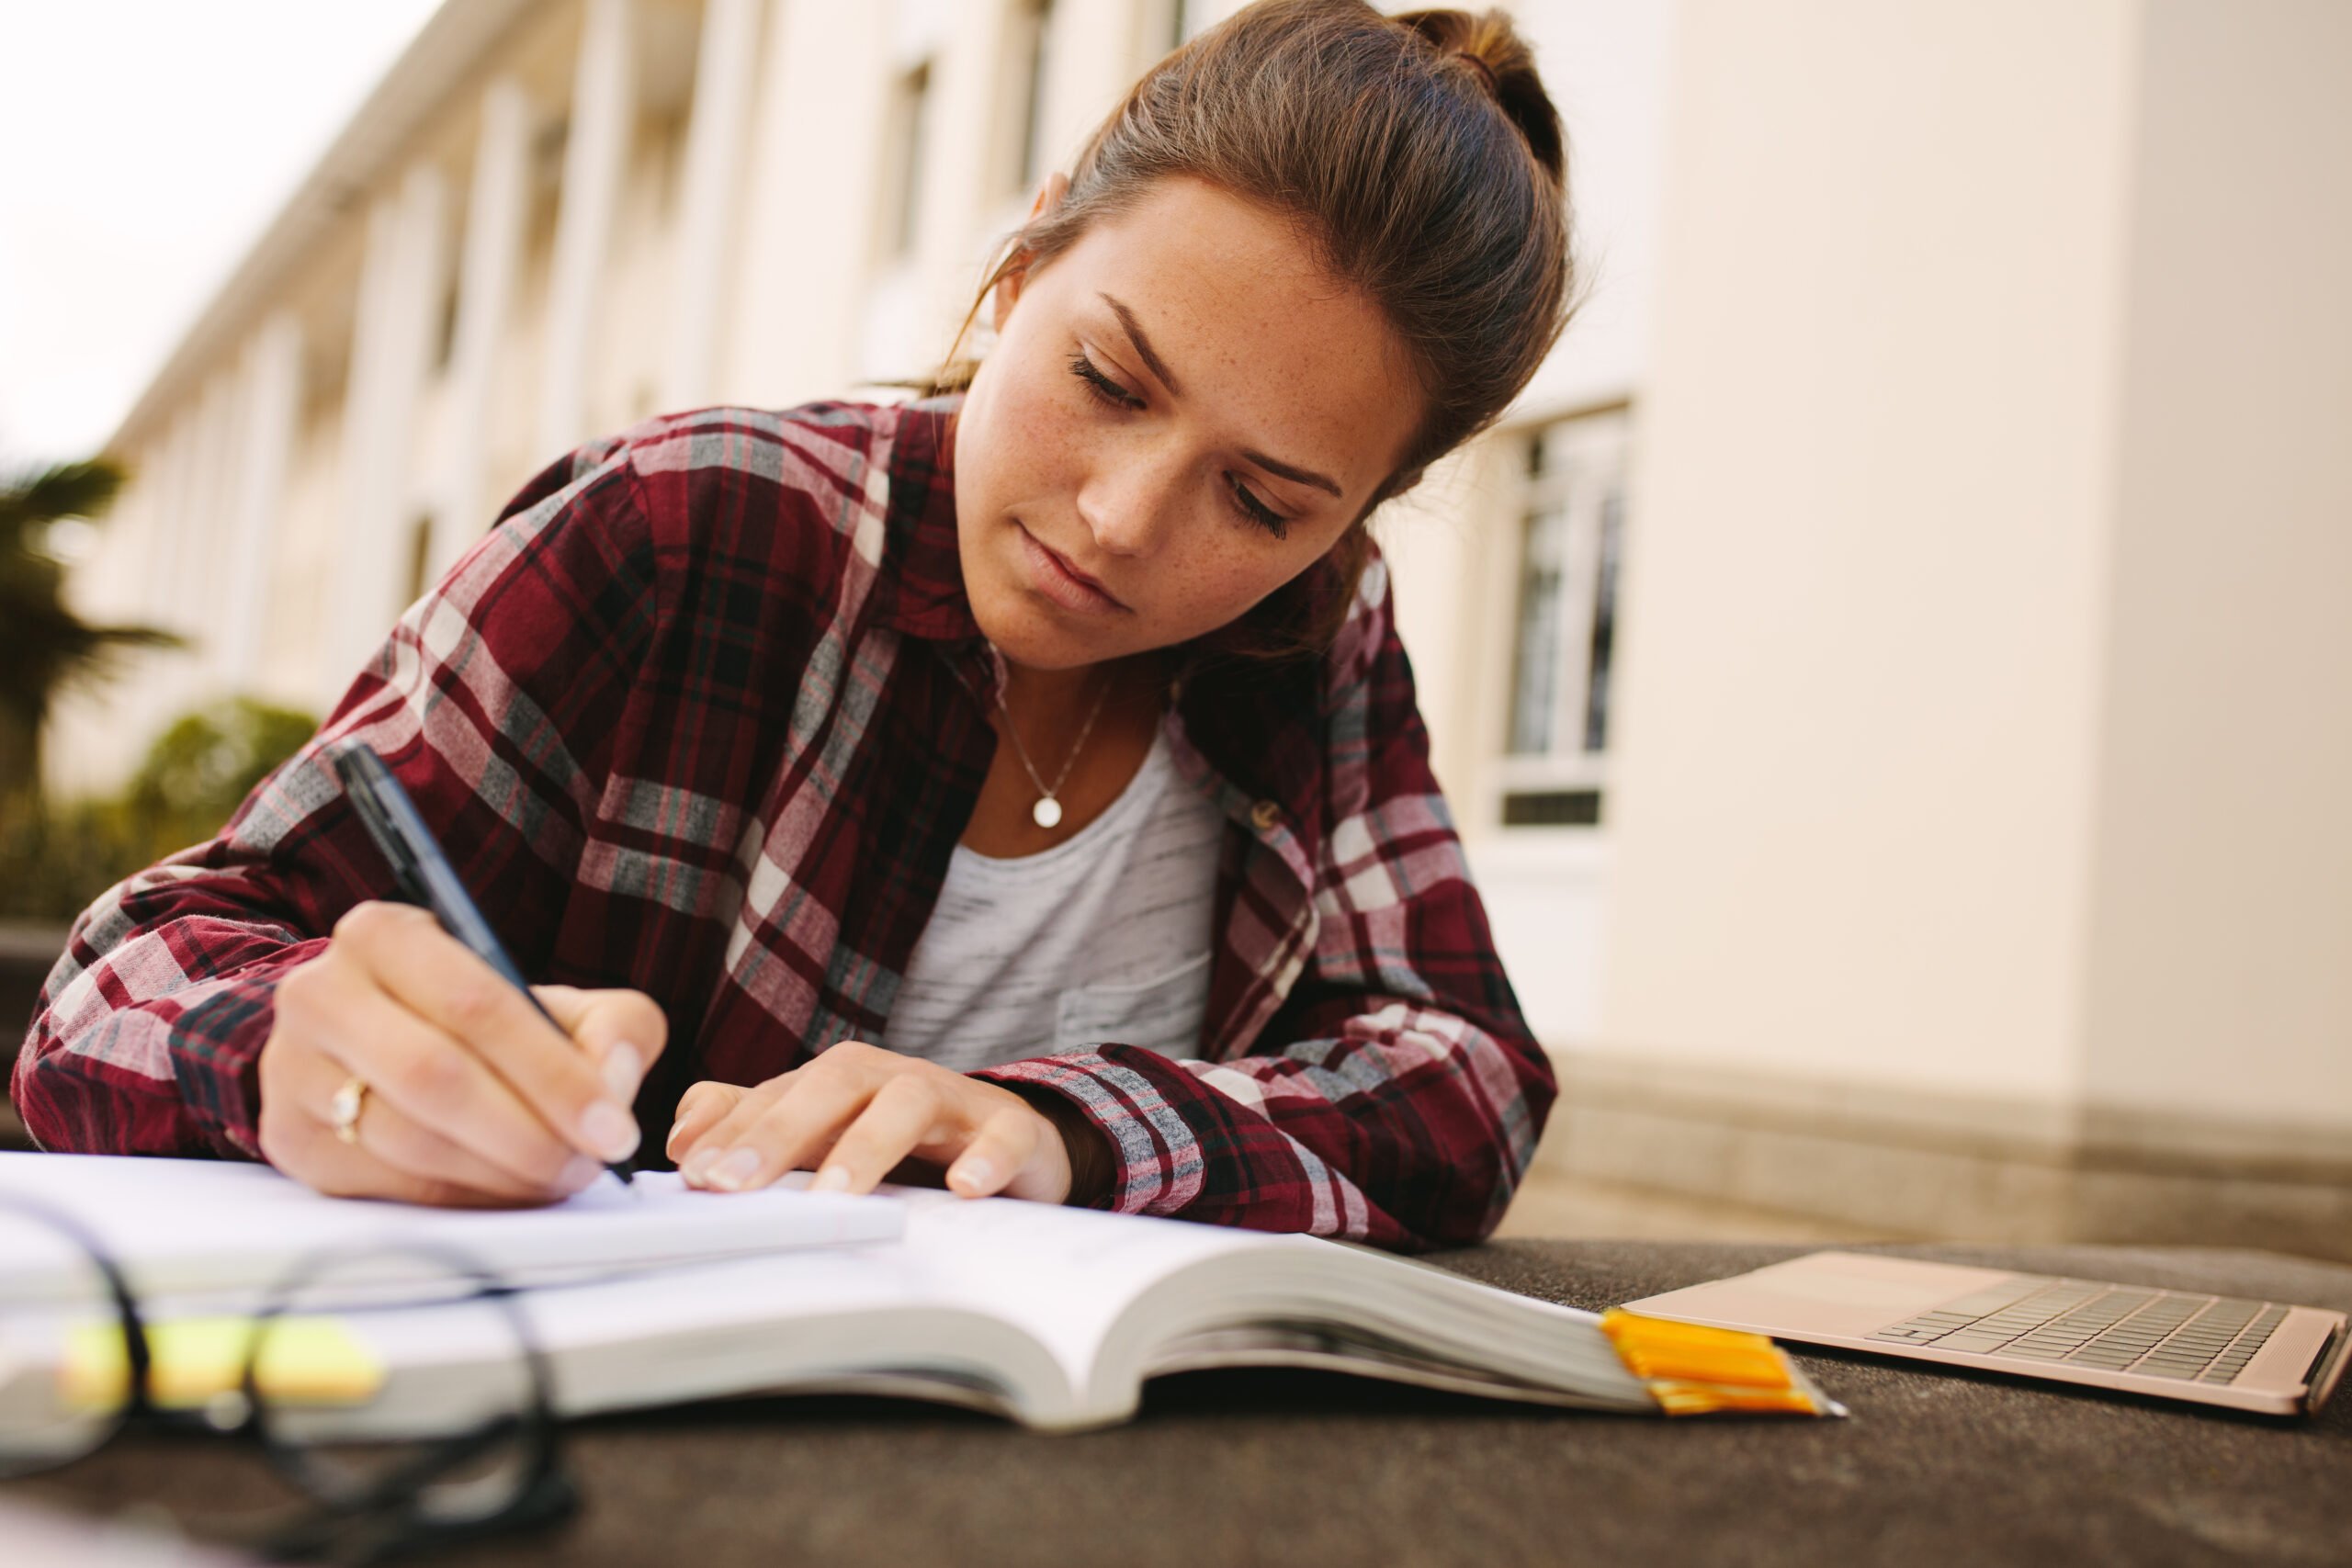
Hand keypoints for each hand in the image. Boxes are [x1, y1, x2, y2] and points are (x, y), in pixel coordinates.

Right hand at [257, 901, 665, 1206]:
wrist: (376, 1048)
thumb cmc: (481, 1023)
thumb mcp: (556, 1001)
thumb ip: (613, 1026)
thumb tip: (614, 1082)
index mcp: (384, 935)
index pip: (476, 1004)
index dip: (553, 1074)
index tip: (613, 1129)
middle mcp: (320, 993)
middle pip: (434, 1076)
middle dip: (528, 1133)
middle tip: (589, 1164)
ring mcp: (293, 1070)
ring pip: (408, 1138)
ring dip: (500, 1172)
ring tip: (559, 1176)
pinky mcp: (288, 1139)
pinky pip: (387, 1184)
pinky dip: (463, 1198)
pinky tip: (507, 1190)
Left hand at [665, 1041, 1072, 1202]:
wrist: (1016, 1142)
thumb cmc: (910, 1142)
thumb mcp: (828, 1135)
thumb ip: (755, 1126)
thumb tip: (681, 1133)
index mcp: (844, 1083)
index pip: (781, 1093)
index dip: (735, 1130)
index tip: (693, 1174)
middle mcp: (893, 1079)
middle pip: (835, 1082)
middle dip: (780, 1129)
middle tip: (735, 1183)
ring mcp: (956, 1101)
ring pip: (911, 1099)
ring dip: (868, 1144)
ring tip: (835, 1194)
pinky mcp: (1014, 1129)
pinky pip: (1005, 1134)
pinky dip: (986, 1157)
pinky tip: (965, 1188)